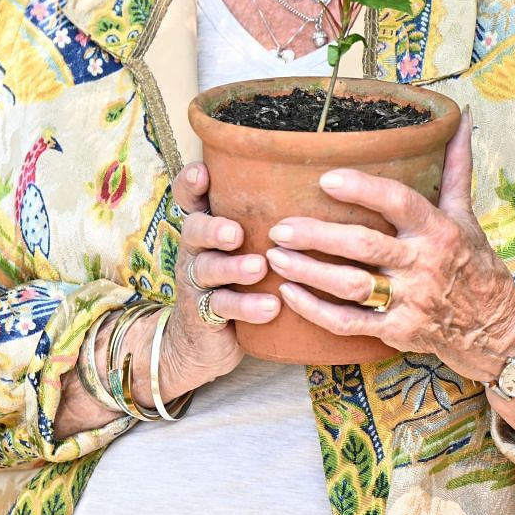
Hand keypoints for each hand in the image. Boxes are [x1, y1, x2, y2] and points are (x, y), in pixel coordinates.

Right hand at [162, 162, 280, 391]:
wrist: (202, 342)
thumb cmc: (237, 280)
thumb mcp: (243, 247)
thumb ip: (264, 221)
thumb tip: (323, 185)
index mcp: (207, 227)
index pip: (190, 198)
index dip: (190, 184)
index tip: (203, 172)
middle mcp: (197, 249)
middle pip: (194, 229)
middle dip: (214, 228)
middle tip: (236, 232)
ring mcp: (197, 282)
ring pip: (207, 268)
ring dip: (233, 268)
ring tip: (259, 268)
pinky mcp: (204, 314)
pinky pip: (222, 307)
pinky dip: (246, 306)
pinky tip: (270, 307)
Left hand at [264, 109, 514, 383]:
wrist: (496, 328)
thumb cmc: (475, 263)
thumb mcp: (467, 214)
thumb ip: (454, 166)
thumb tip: (458, 118)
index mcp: (438, 230)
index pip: (398, 202)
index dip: (362, 189)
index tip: (326, 179)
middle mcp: (423, 264)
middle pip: (364, 245)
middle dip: (317, 236)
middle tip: (280, 226)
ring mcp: (409, 301)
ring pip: (351, 285)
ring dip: (309, 272)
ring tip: (276, 257)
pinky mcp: (397, 331)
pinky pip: (349, 323)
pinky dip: (316, 310)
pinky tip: (289, 294)